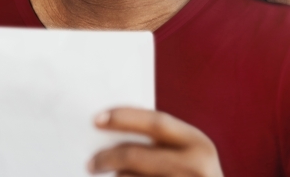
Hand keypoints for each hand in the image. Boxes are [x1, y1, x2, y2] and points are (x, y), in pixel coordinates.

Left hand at [88, 108, 221, 176]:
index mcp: (199, 143)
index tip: (97, 119)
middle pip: (135, 156)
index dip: (124, 118)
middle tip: (91, 163)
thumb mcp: (190, 155)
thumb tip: (112, 133)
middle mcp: (196, 165)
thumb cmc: (194, 176)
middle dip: (108, 157)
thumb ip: (161, 143)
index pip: (156, 122)